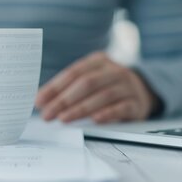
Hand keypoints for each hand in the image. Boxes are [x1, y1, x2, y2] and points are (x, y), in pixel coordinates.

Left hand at [35, 52, 160, 123]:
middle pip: (86, 84)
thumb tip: (41, 102)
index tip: (39, 101)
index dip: (55, 87)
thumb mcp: (91, 80)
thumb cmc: (107, 86)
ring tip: (63, 119)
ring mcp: (128, 86)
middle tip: (48, 114)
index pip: (74, 73)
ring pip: (103, 96)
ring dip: (80, 108)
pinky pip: (122, 108)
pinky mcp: (137, 103)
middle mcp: (114, 71)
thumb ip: (69, 88)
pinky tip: (93, 120)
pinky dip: (107, 114)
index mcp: (99, 61)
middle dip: (64, 100)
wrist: (143, 91)